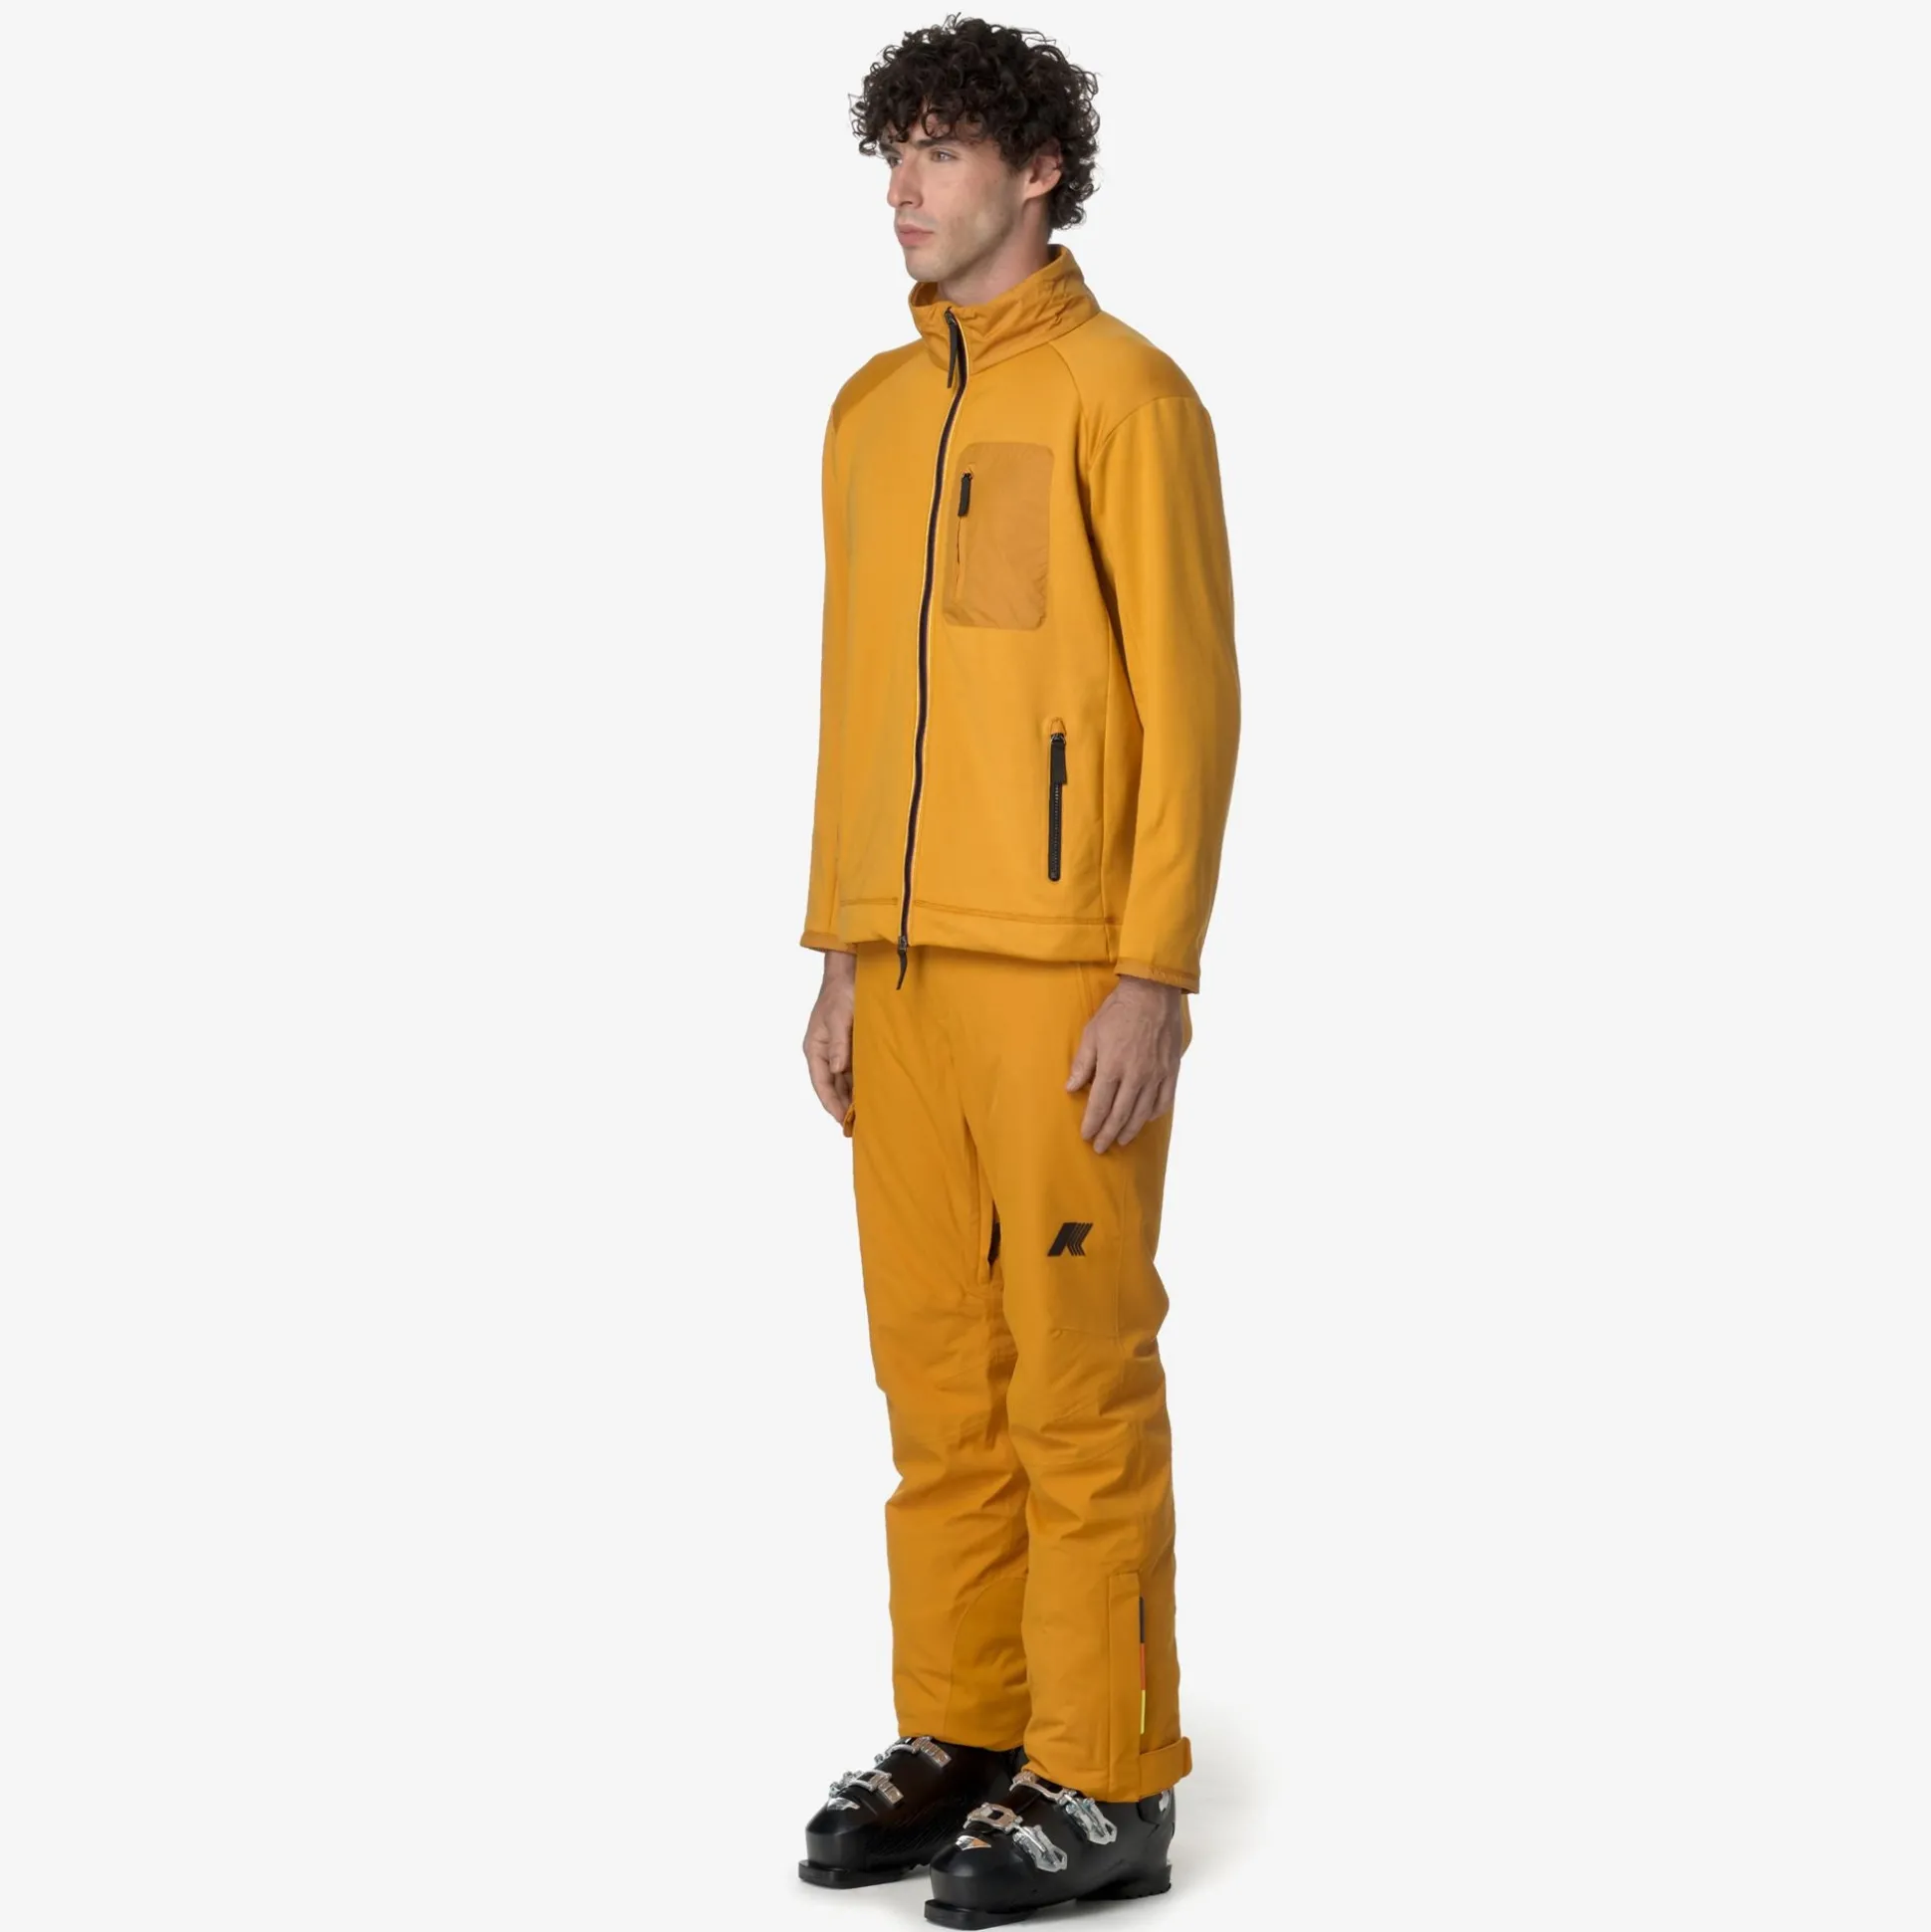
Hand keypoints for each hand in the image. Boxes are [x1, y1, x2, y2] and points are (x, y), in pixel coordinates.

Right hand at [802, 949, 856, 1120]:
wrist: (852, 971)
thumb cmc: (842, 992)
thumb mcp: (839, 1018)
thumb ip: (839, 1044)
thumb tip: (838, 1070)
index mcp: (815, 1048)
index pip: (821, 1083)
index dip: (831, 1104)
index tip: (842, 1121)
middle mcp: (826, 1052)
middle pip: (833, 1086)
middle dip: (843, 1105)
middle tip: (858, 1126)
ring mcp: (839, 1049)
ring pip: (845, 1080)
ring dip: (853, 1095)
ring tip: (868, 1115)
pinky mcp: (853, 1044)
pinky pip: (856, 1069)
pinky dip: (862, 1082)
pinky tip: (874, 1092)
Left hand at [1066, 973, 1183, 1152]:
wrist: (1153, 993)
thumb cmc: (1118, 1011)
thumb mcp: (1092, 1034)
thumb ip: (1082, 1064)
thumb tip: (1070, 1088)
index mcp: (1113, 1067)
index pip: (1099, 1105)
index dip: (1092, 1124)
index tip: (1086, 1135)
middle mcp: (1135, 1076)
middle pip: (1120, 1115)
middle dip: (1108, 1134)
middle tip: (1101, 1147)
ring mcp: (1156, 1075)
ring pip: (1142, 1112)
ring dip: (1130, 1129)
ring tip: (1122, 1140)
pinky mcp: (1171, 1070)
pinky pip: (1164, 1100)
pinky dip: (1155, 1113)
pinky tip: (1147, 1119)